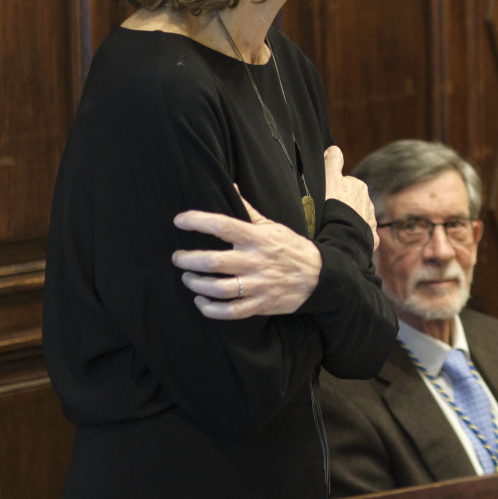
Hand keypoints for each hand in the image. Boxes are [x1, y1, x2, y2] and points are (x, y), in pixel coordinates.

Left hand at [172, 188, 322, 319]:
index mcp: (258, 239)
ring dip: (196, 284)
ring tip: (188, 278)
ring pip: (219, 288)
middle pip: (214, 262)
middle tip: (178, 258)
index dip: (198, 221)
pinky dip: (211, 309)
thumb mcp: (272, 226)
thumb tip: (230, 187)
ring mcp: (259, 285)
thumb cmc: (291, 248)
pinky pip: (231, 311)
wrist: (319, 277)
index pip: (223, 226)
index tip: (179, 221)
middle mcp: (256, 261)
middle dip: (189, 260)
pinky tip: (201, 301)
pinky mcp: (261, 304)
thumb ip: (248, 211)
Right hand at [323, 146, 376, 244]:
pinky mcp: (371, 238)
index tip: (326, 198)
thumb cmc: (334, 205)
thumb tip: (335, 149)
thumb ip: (333, 162)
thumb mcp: (329, 179)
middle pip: (353, 202)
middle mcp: (369, 203)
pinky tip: (344, 237)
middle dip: (344, 207)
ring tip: (334, 226)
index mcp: (359, 187)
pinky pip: (362, 235)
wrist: (343, 235)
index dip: (334, 191)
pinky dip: (354, 235)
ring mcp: (371, 222)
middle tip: (328, 214)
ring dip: (348, 221)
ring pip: (357, 219)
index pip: (346, 185)